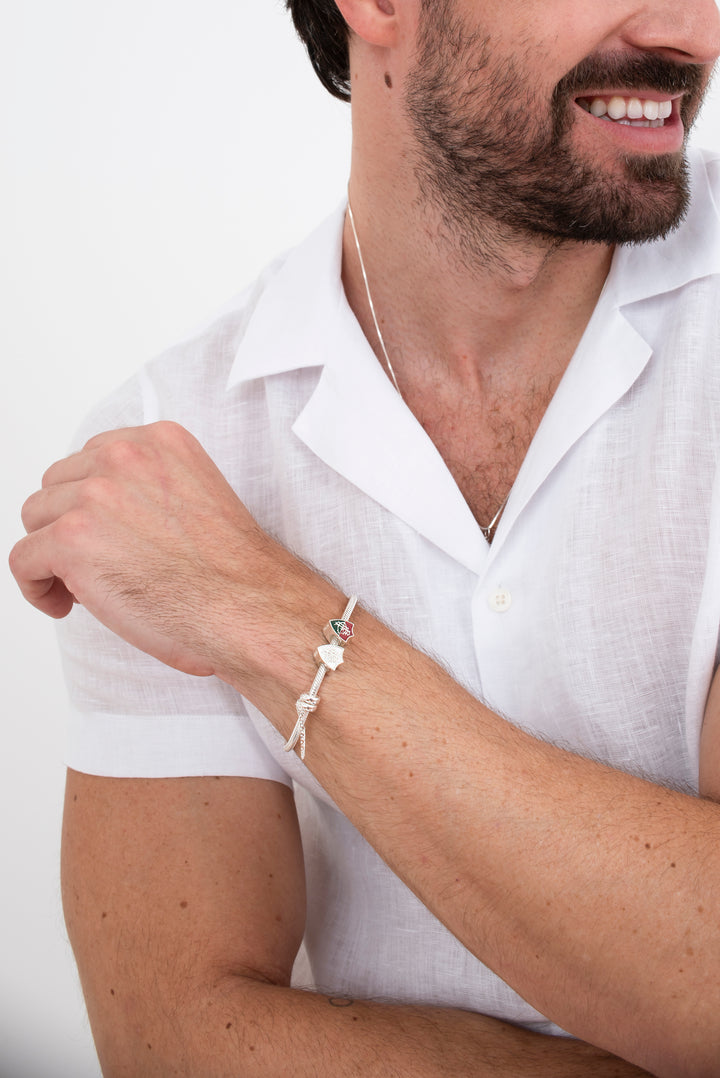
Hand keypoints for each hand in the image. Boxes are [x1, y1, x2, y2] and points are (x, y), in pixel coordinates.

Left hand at [10, 422, 278, 677]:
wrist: (246, 605)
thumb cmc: (232, 570)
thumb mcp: (197, 495)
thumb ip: (150, 486)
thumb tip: (108, 514)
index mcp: (159, 440)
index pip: (93, 459)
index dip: (91, 502)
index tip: (105, 533)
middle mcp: (123, 456)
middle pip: (58, 485)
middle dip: (69, 525)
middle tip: (96, 564)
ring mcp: (94, 496)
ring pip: (36, 519)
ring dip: (51, 554)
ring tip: (82, 587)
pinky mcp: (71, 540)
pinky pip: (23, 560)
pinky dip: (36, 586)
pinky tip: (64, 603)